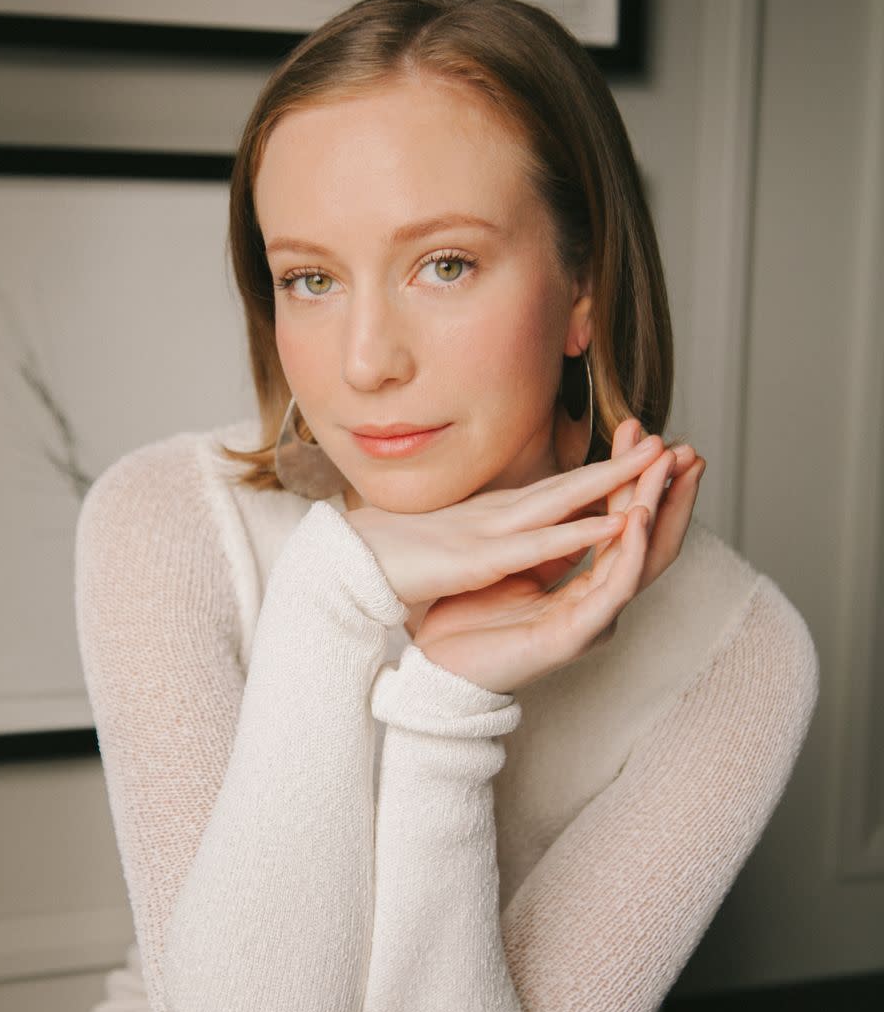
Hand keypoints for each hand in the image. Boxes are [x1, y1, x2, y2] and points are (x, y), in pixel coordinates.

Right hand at [345, 432, 674, 609]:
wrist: (344, 570)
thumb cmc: (391, 559)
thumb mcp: (450, 543)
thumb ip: (483, 536)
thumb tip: (509, 537)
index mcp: (494, 516)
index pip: (558, 490)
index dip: (601, 474)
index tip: (640, 459)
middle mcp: (498, 515)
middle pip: (571, 484)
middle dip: (621, 464)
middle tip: (667, 441)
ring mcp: (489, 533)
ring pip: (563, 502)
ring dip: (612, 481)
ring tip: (657, 461)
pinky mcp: (478, 558)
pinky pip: (538, 545)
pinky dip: (579, 533)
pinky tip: (614, 523)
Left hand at [409, 420, 705, 694]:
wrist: (438, 667)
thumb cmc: (472, 617)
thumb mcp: (516, 564)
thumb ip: (549, 540)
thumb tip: (565, 496)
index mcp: (586, 585)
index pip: (629, 529)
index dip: (644, 484)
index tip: (654, 438)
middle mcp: (597, 602)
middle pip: (648, 542)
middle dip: (669, 492)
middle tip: (687, 448)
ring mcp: (590, 621)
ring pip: (639, 559)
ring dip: (655, 510)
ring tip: (669, 471)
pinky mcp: (573, 637)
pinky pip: (610, 589)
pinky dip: (627, 552)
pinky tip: (636, 518)